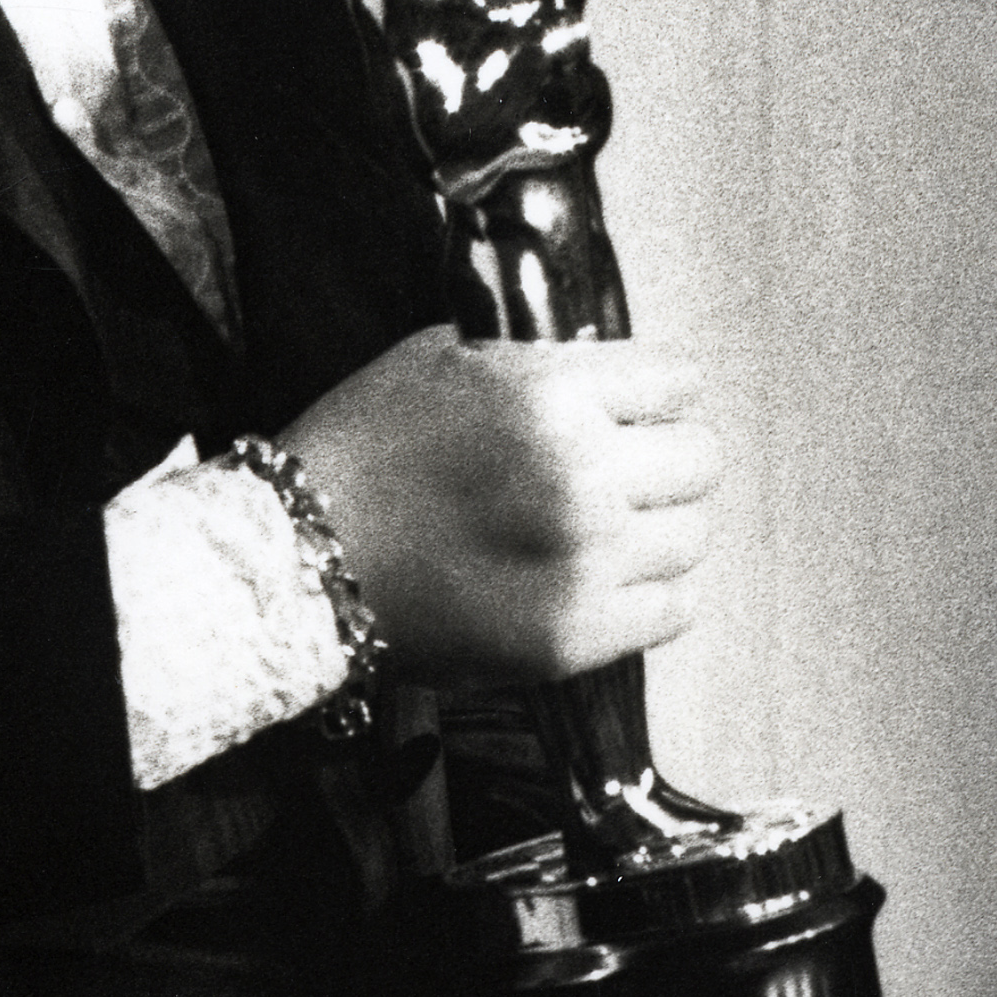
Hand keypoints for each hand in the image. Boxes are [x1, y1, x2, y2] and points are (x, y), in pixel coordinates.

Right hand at [289, 327, 718, 687]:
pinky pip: (673, 608)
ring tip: (596, 530)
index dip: (652, 394)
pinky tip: (593, 578)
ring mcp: (584, 563)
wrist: (295, 561)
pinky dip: (645, 592)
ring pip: (692, 535)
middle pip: (701, 459)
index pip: (675, 382)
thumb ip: (535, 363)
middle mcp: (581, 476)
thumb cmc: (360, 450)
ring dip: (652, 527)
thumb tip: (609, 374)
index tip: (631, 410)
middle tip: (619, 470)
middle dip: (662, 458)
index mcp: (548, 396)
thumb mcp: (437, 359)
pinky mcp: (575, 637)